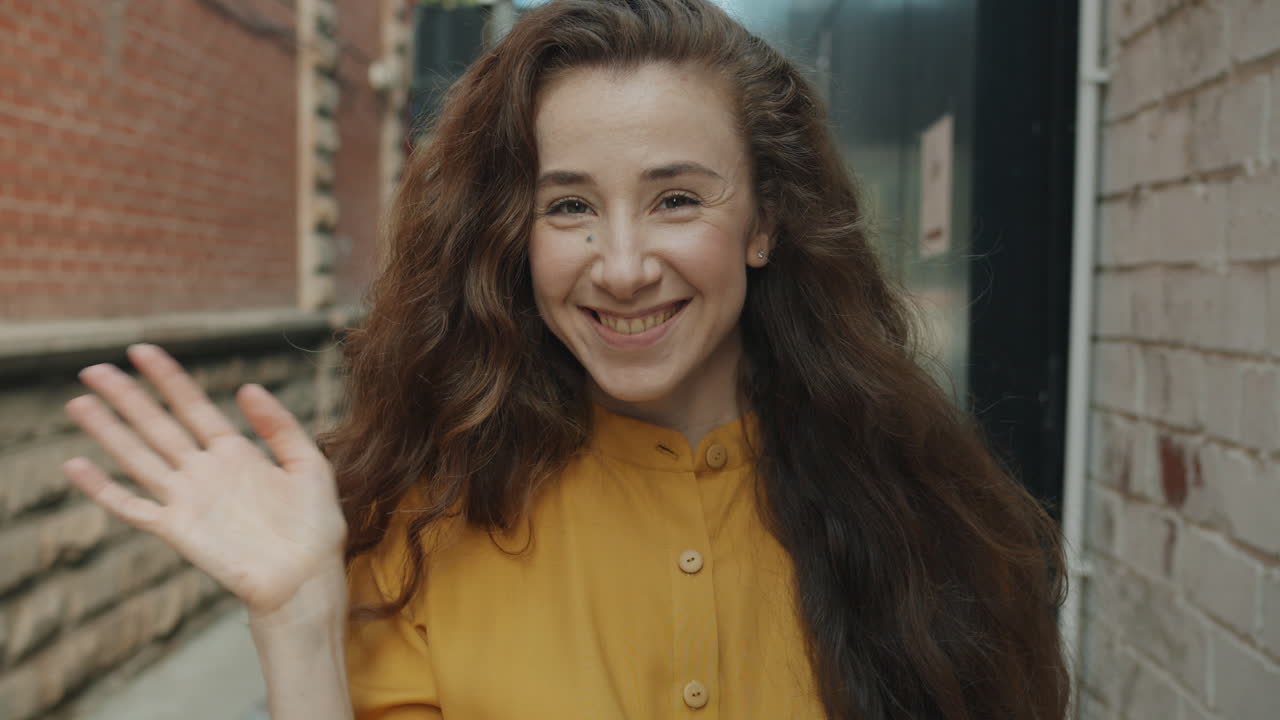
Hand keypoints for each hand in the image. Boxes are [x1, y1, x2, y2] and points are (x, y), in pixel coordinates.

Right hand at [62, 344, 347, 616]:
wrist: (305, 578)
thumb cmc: (314, 526)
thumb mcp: (308, 464)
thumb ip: (279, 426)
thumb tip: (247, 387)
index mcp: (236, 452)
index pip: (193, 406)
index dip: (168, 378)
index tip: (141, 350)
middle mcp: (205, 471)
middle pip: (157, 426)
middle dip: (126, 397)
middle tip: (93, 368)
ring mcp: (188, 500)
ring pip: (137, 458)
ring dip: (107, 432)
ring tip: (78, 402)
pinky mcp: (177, 530)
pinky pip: (132, 506)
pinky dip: (103, 488)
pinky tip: (76, 466)